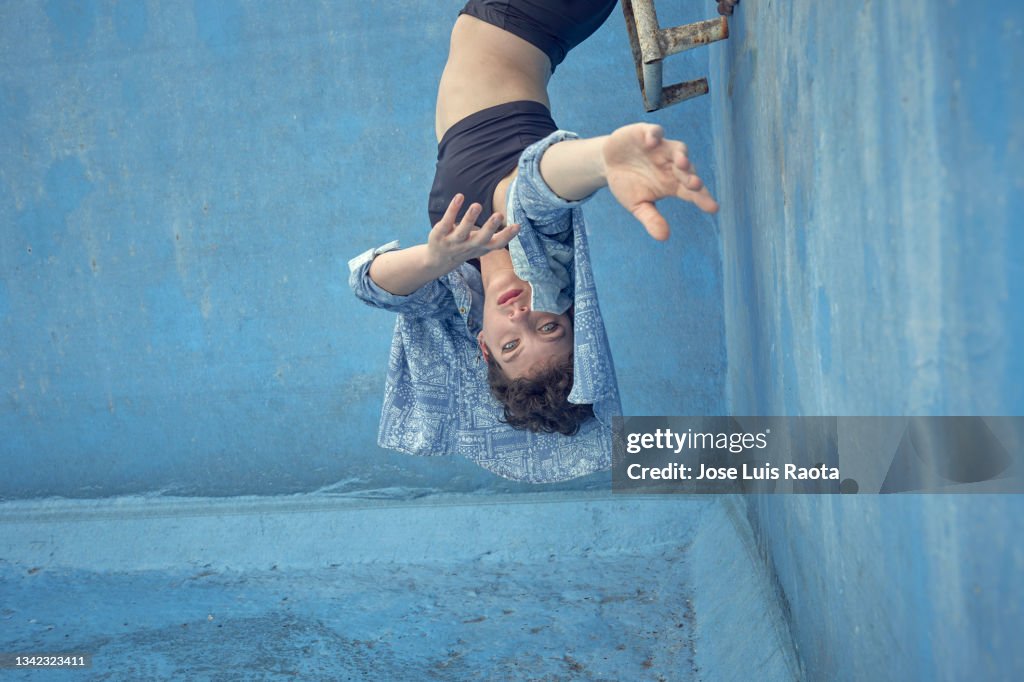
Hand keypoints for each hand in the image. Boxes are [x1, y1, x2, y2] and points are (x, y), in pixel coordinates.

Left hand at [426, 194, 519, 268]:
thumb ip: (496, 239)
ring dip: (470, 218)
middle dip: (490, 227)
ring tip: (477, 205)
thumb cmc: (464, 249)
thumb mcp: (480, 248)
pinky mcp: (440, 233)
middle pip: (480, 239)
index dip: (507, 236)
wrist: (437, 261)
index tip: (518, 226)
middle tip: (499, 215)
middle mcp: (468, 246)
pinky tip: (459, 196)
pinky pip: (447, 221)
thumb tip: (518, 227)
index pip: (496, 244)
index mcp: (480, 248)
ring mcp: (453, 241)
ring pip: (462, 231)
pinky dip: (453, 209)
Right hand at [602, 123, 718, 240]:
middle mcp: (671, 164)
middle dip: (691, 176)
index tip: (713, 208)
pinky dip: (654, 135)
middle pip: (687, 170)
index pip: (692, 192)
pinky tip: (651, 142)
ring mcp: (661, 148)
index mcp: (672, 183)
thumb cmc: (628, 185)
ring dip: (680, 155)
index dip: (703, 198)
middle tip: (695, 185)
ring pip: (678, 149)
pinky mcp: (646, 134)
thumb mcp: (637, 205)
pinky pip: (654, 132)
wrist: (609, 164)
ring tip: (681, 163)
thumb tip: (664, 237)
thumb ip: (651, 219)